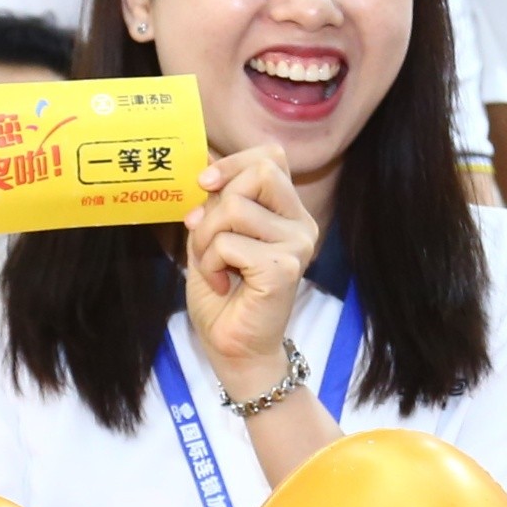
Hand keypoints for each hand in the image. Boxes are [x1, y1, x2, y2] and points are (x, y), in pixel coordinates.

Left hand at [181, 143, 318, 399]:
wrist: (234, 348)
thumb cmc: (224, 294)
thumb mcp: (213, 236)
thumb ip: (214, 204)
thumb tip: (204, 173)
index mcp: (288, 211)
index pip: (271, 158)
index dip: (232, 162)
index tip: (205, 183)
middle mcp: (301, 224)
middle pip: (259, 173)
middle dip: (217, 203)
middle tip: (207, 239)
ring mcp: (297, 245)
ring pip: (235, 209)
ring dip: (206, 239)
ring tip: (213, 267)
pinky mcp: (284, 269)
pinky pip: (229, 244)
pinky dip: (210, 263)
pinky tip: (222, 284)